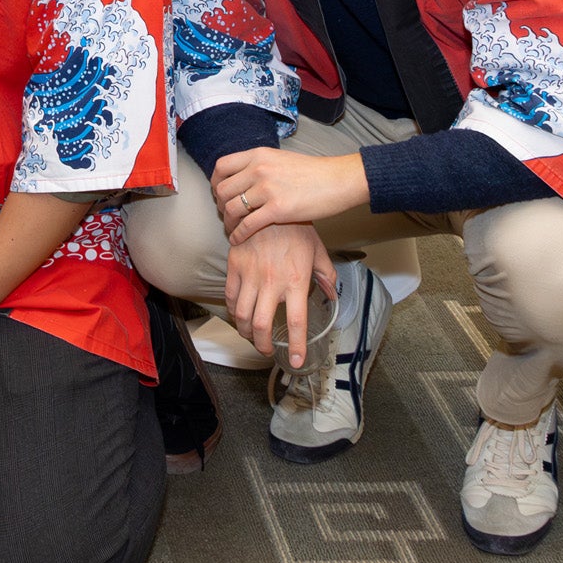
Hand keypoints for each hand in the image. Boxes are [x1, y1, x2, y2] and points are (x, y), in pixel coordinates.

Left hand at [210, 148, 367, 243]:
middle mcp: (259, 169)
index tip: (220, 194)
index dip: (216, 183)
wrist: (338, 180)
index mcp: (259, 155)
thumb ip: (260, 165)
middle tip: (226, 214)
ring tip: (232, 229)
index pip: (221, 167)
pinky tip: (238, 240)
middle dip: (220, 205)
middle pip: (223, 190)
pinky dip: (238, 235)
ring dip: (228, 222)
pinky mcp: (277, 210)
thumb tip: (243, 175)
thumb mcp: (281, 159)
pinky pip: (246, 225)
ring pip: (232, 209)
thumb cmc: (314, 172)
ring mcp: (267, 189)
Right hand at [224, 222, 336, 368]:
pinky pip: (230, 295)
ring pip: (242, 315)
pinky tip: (239, 314)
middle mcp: (272, 282)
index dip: (297, 346)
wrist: (271, 201)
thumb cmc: (298, 226)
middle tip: (268, 350)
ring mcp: (251, 274)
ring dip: (246, 332)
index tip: (298, 361)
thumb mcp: (318, 250)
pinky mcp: (235, 264)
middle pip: (262, 326)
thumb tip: (332, 295)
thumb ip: (326, 275)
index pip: (296, 322)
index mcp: (296, 280)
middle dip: (263, 345)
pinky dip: (233, 310)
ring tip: (252, 336)